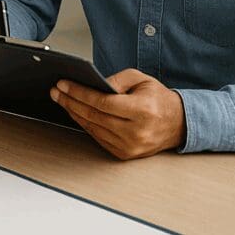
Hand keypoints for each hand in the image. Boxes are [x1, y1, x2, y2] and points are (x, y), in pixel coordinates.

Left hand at [50, 68, 186, 159]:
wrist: (178, 123)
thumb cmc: (158, 99)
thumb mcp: (141, 79)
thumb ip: (116, 79)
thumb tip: (92, 84)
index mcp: (142, 111)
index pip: (102, 102)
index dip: (79, 93)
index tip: (63, 84)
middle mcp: (136, 132)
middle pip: (94, 116)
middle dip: (70, 101)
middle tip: (56, 91)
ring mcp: (130, 146)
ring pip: (93, 128)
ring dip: (73, 113)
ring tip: (61, 99)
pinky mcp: (125, 154)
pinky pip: (98, 137)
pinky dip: (84, 124)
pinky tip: (75, 112)